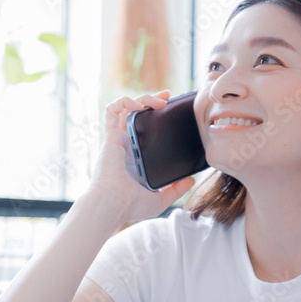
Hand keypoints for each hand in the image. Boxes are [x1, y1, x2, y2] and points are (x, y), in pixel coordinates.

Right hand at [87, 90, 196, 225]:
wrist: (114, 204)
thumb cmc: (130, 205)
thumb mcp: (159, 199)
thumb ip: (175, 190)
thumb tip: (190, 181)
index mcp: (135, 157)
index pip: (143, 130)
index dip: (155, 117)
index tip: (170, 111)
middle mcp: (126, 145)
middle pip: (135, 114)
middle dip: (150, 100)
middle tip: (167, 96)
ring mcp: (117, 139)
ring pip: (125, 108)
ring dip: (141, 98)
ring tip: (158, 100)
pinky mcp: (110, 136)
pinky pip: (111, 110)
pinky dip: (124, 102)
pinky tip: (138, 104)